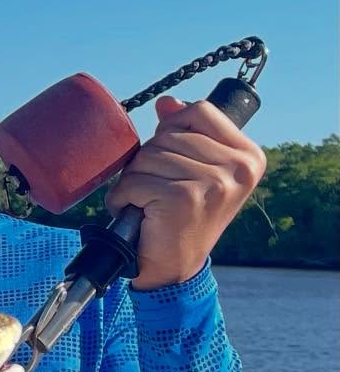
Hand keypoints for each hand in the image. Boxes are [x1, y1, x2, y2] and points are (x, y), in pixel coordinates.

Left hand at [105, 94, 265, 290]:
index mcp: (248, 156)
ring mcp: (213, 182)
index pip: (200, 112)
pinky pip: (134, 181)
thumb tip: (167, 102)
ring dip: (133, 181)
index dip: (172, 128)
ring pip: (147, 157)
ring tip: (147, 203)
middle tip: (155, 190)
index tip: (169, 156)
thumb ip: (184, 133)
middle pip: (167, 135)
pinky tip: (136, 214)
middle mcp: (238, 168)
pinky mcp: (184, 198)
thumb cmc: (181, 218)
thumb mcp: (192, 171)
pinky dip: (122, 198)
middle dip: (148, 161)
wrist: (174, 269)